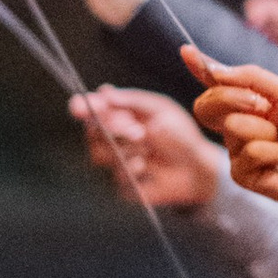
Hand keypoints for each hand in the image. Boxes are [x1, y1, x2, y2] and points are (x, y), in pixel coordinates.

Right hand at [70, 83, 224, 212]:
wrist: (197, 167)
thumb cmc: (180, 135)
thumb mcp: (160, 109)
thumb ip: (132, 101)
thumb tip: (104, 92)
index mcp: (118, 117)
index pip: (89, 111)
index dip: (81, 108)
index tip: (80, 107)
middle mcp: (111, 139)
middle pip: (92, 132)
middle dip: (113, 130)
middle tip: (138, 131)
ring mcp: (114, 163)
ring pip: (99, 155)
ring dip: (125, 148)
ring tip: (147, 146)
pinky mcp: (121, 185)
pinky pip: (115, 175)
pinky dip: (132, 167)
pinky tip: (147, 166)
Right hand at [187, 49, 277, 217]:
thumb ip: (252, 77)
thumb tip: (216, 70)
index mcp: (244, 102)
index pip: (215, 83)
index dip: (200, 67)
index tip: (187, 51)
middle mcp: (233, 125)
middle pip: (206, 105)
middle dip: (234, 98)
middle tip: (262, 105)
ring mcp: (234, 150)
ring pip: (232, 127)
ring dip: (265, 130)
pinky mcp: (240, 174)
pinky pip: (247, 153)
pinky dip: (272, 152)